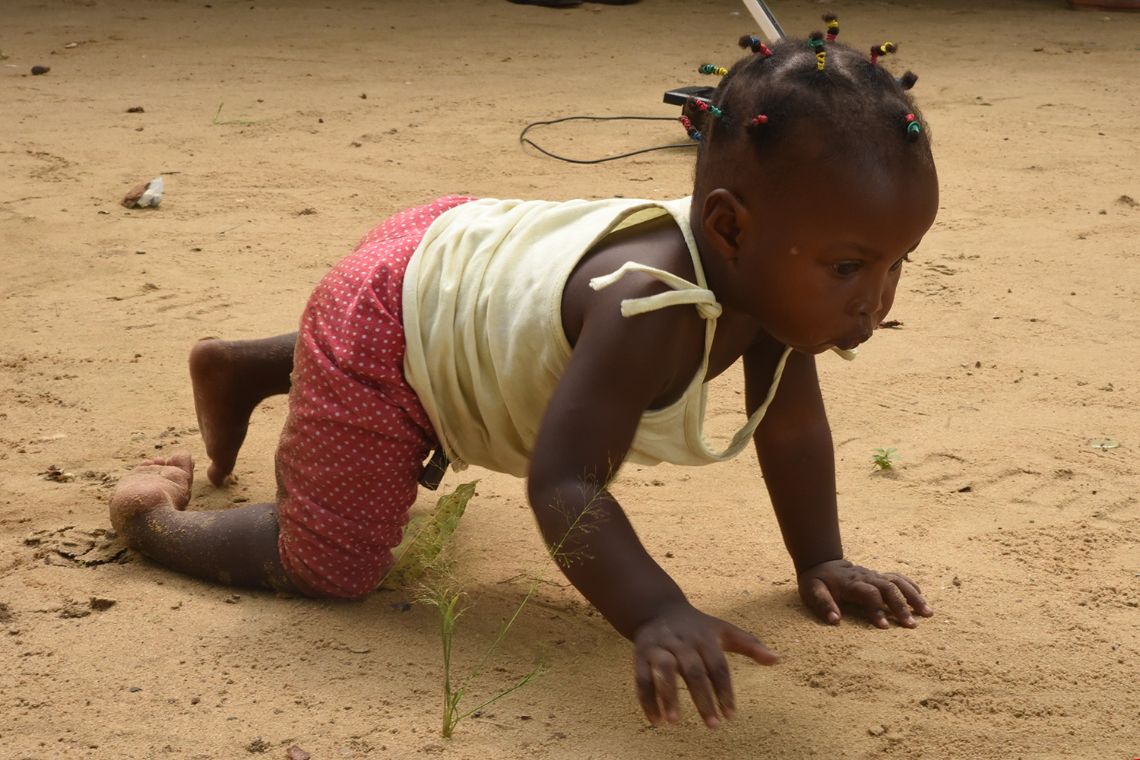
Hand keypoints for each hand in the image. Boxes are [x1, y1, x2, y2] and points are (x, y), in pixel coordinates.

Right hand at [632, 602, 777, 728]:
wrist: (657, 608)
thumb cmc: (697, 626)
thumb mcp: (723, 630)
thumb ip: (750, 645)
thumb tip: (778, 660)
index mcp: (704, 637)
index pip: (717, 666)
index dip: (724, 690)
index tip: (731, 715)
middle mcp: (682, 642)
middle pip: (693, 671)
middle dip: (702, 698)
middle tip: (713, 725)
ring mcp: (659, 648)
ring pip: (663, 671)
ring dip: (668, 696)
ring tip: (675, 722)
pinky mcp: (641, 654)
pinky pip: (641, 678)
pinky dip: (646, 700)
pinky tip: (656, 721)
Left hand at [798, 559, 932, 627]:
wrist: (821, 563)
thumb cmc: (817, 582)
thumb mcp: (811, 591)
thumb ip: (823, 604)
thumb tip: (835, 619)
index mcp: (850, 583)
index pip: (869, 593)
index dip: (877, 609)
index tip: (885, 627)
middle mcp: (865, 577)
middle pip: (888, 587)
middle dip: (901, 606)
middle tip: (912, 625)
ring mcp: (874, 575)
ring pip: (898, 582)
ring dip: (913, 597)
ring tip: (928, 613)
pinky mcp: (879, 576)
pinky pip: (898, 578)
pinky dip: (911, 587)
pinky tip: (922, 599)